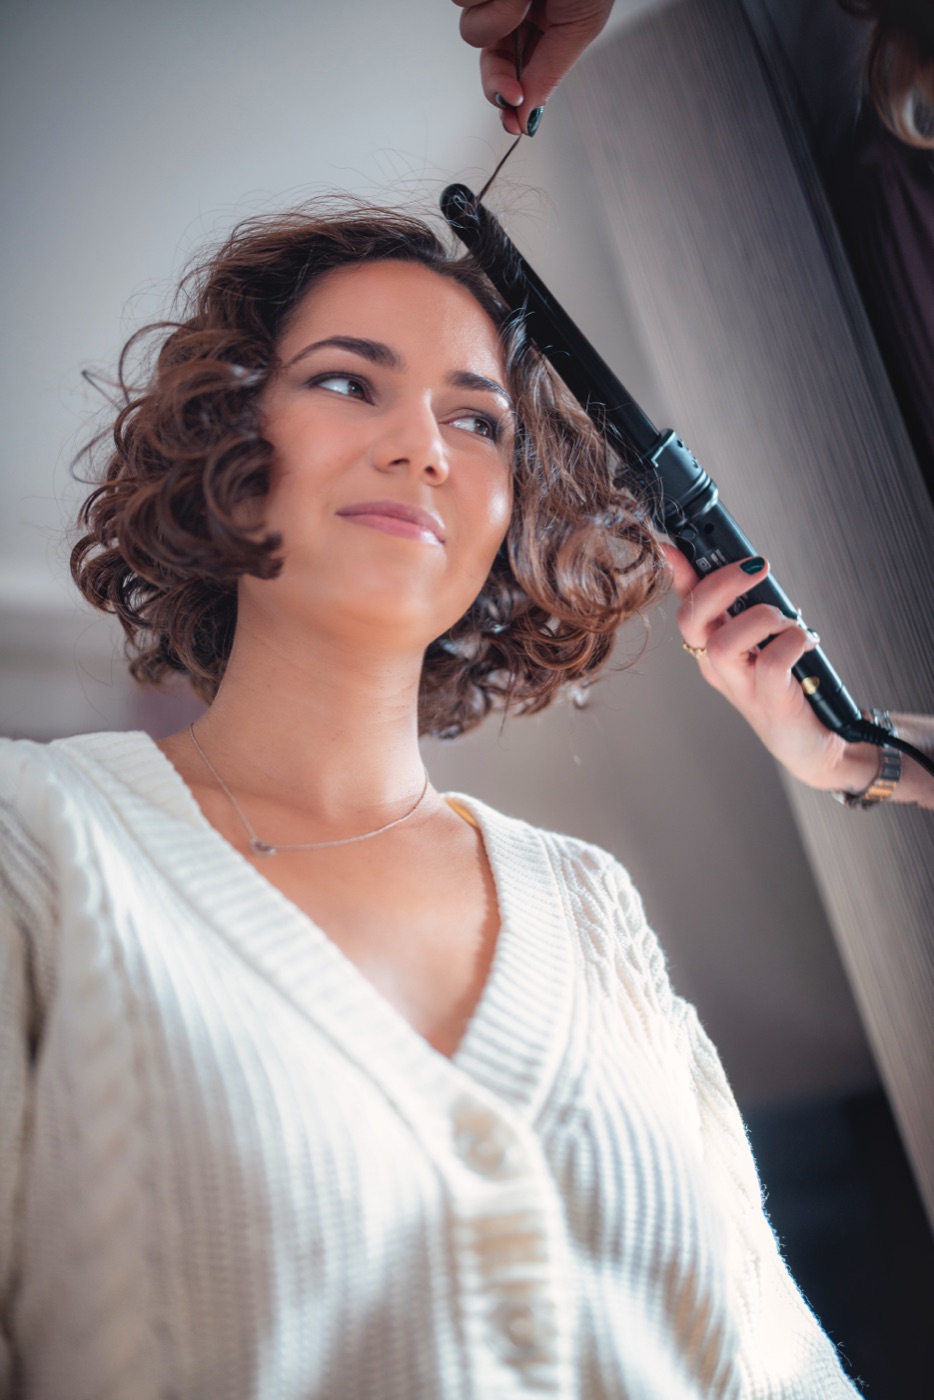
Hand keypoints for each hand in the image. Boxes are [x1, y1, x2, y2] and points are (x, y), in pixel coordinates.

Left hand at [453, 0, 615, 133]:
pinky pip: (460, 0)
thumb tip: (528, 115)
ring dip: (499, 15)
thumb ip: (550, 73)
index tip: (513, 123)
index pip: (515, 70)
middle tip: (510, 90)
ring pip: (471, 29)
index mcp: (541, 24)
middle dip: (497, 77)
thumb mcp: (578, 26)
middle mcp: (512, 7)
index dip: (510, 97)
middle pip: (487, 60)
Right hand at [665, 543, 877, 793]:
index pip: (686, 603)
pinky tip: (806, 642)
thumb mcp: (765, 638)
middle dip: (720, 584)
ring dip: (761, 618)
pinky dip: (792, 641)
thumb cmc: (790, 684)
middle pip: (691, 619)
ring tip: (788, 620)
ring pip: (724, 643)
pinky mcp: (769, 700)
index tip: (671, 546)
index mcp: (711, 645)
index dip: (676, 573)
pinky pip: (771, 662)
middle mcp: (717, 665)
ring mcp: (740, 685)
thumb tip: (747, 564)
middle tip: (757, 567)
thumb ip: (751, 606)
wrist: (812, 740)